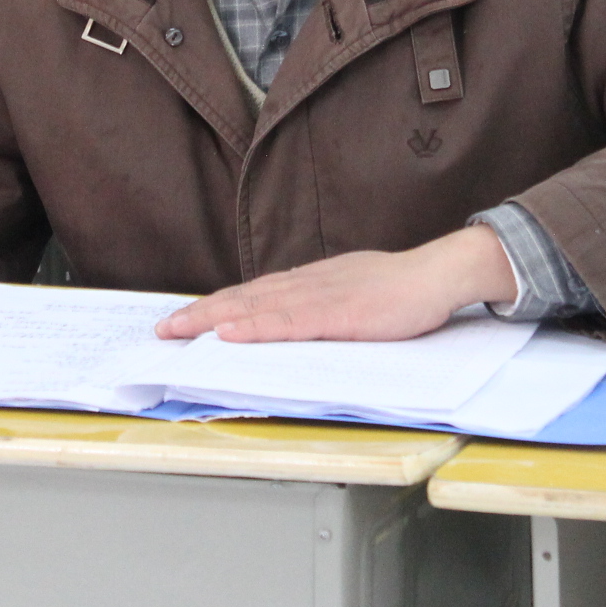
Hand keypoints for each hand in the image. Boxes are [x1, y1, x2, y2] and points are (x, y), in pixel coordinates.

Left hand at [156, 225, 521, 342]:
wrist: (440, 273)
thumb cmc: (402, 288)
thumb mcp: (353, 293)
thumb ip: (321, 305)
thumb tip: (292, 319)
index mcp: (312, 281)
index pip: (255, 293)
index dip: (218, 306)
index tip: (186, 317)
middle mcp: (308, 284)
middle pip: (245, 298)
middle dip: (202, 313)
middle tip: (165, 328)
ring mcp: (322, 297)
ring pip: (258, 308)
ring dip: (216, 319)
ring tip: (183, 329)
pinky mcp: (339, 315)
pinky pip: (289, 322)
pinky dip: (256, 327)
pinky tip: (233, 332)